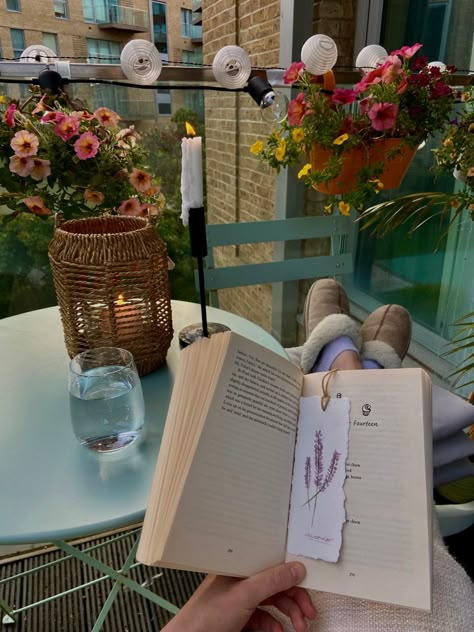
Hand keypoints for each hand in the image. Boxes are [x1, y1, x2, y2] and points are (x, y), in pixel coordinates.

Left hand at [162, 561, 316, 631]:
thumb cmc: (206, 616)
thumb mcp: (245, 595)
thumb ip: (272, 580)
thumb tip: (296, 568)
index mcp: (239, 566)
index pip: (272, 564)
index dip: (292, 574)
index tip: (309, 584)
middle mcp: (240, 581)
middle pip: (276, 586)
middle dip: (294, 600)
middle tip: (308, 614)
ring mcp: (240, 601)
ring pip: (273, 603)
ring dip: (288, 616)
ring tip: (298, 628)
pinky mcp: (239, 619)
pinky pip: (264, 619)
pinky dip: (274, 626)